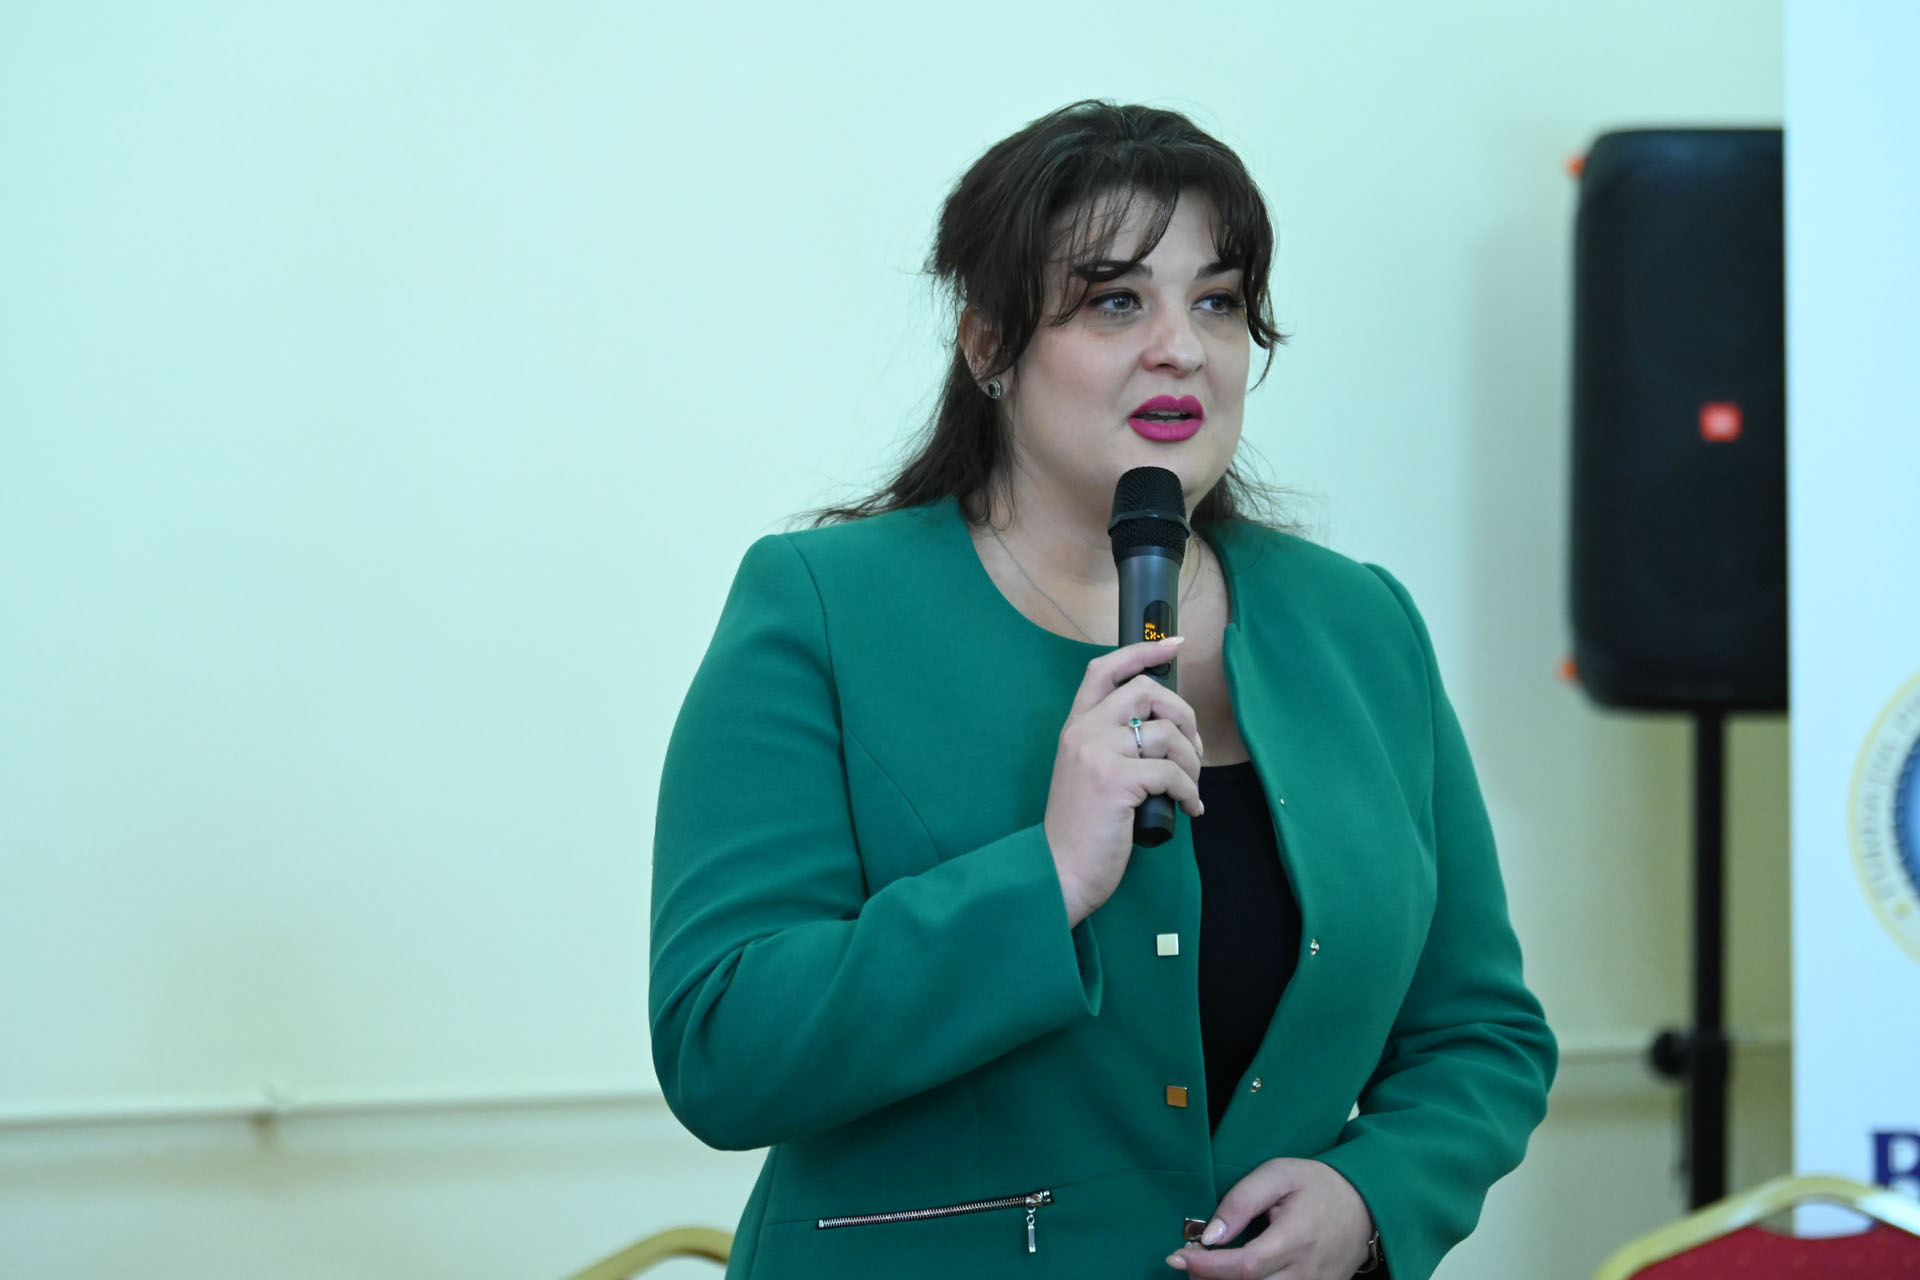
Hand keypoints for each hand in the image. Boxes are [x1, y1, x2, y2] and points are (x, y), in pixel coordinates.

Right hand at [1044, 636, 1202, 925]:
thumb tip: (1163, 730)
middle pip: (1147, 692)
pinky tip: (1190, 809)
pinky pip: (1172, 772)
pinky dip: (1190, 791)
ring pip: (1166, 734)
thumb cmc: (1081, 829)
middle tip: (1193, 747)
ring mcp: (1098, 754)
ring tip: (1190, 786)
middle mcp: (1083, 732)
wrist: (1060, 869)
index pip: (1104, 670)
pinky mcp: (1116, 781)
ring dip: (1192, 761)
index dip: (1142, 652)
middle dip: (1183, 714)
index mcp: (1075, 727)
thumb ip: (1111, 745)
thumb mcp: (1087, 774)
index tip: (1173, 647)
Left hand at [1165, 1158, 1372, 1278]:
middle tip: (1188, 1260)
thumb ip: (1241, 1201)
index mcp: (1296, 1239)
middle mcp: (1306, 1273)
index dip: (1205, 1267)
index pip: (1244, 1266)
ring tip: (1208, 1269)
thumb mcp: (1278, 1174)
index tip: (1176, 1255)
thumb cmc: (1317, 1185)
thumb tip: (1210, 1236)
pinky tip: (1234, 1276)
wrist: (1365, 1205)